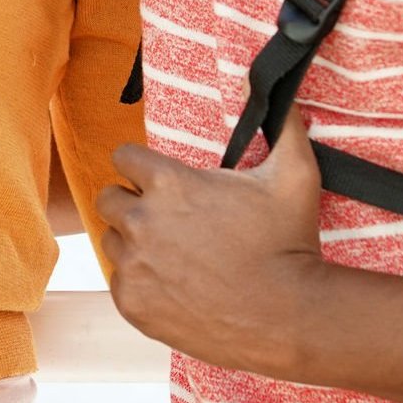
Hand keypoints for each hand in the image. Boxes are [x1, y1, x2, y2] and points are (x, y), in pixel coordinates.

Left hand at [98, 115, 331, 378]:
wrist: (289, 318)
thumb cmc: (290, 244)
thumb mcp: (294, 176)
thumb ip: (282, 125)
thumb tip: (268, 84)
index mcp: (167, 184)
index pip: (122, 157)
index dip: (140, 165)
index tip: (157, 179)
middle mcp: (140, 221)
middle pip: (108, 198)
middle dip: (131, 202)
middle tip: (165, 219)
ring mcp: (133, 265)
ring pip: (111, 242)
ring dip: (133, 244)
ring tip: (173, 254)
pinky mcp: (132, 303)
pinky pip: (119, 283)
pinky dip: (140, 283)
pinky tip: (173, 286)